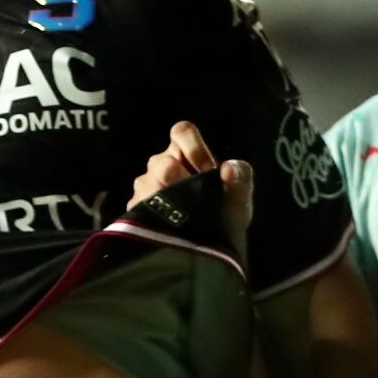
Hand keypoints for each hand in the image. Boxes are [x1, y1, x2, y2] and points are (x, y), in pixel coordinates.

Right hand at [130, 121, 255, 244]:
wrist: (212, 245)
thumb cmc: (226, 212)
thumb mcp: (240, 195)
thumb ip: (241, 177)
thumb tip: (228, 168)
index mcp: (186, 151)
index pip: (182, 131)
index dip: (194, 149)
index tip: (207, 171)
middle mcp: (162, 163)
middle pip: (162, 162)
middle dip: (180, 181)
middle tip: (196, 198)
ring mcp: (146, 185)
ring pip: (148, 185)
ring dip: (169, 201)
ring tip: (185, 216)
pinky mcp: (136, 207)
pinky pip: (141, 206)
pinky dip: (158, 217)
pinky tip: (171, 225)